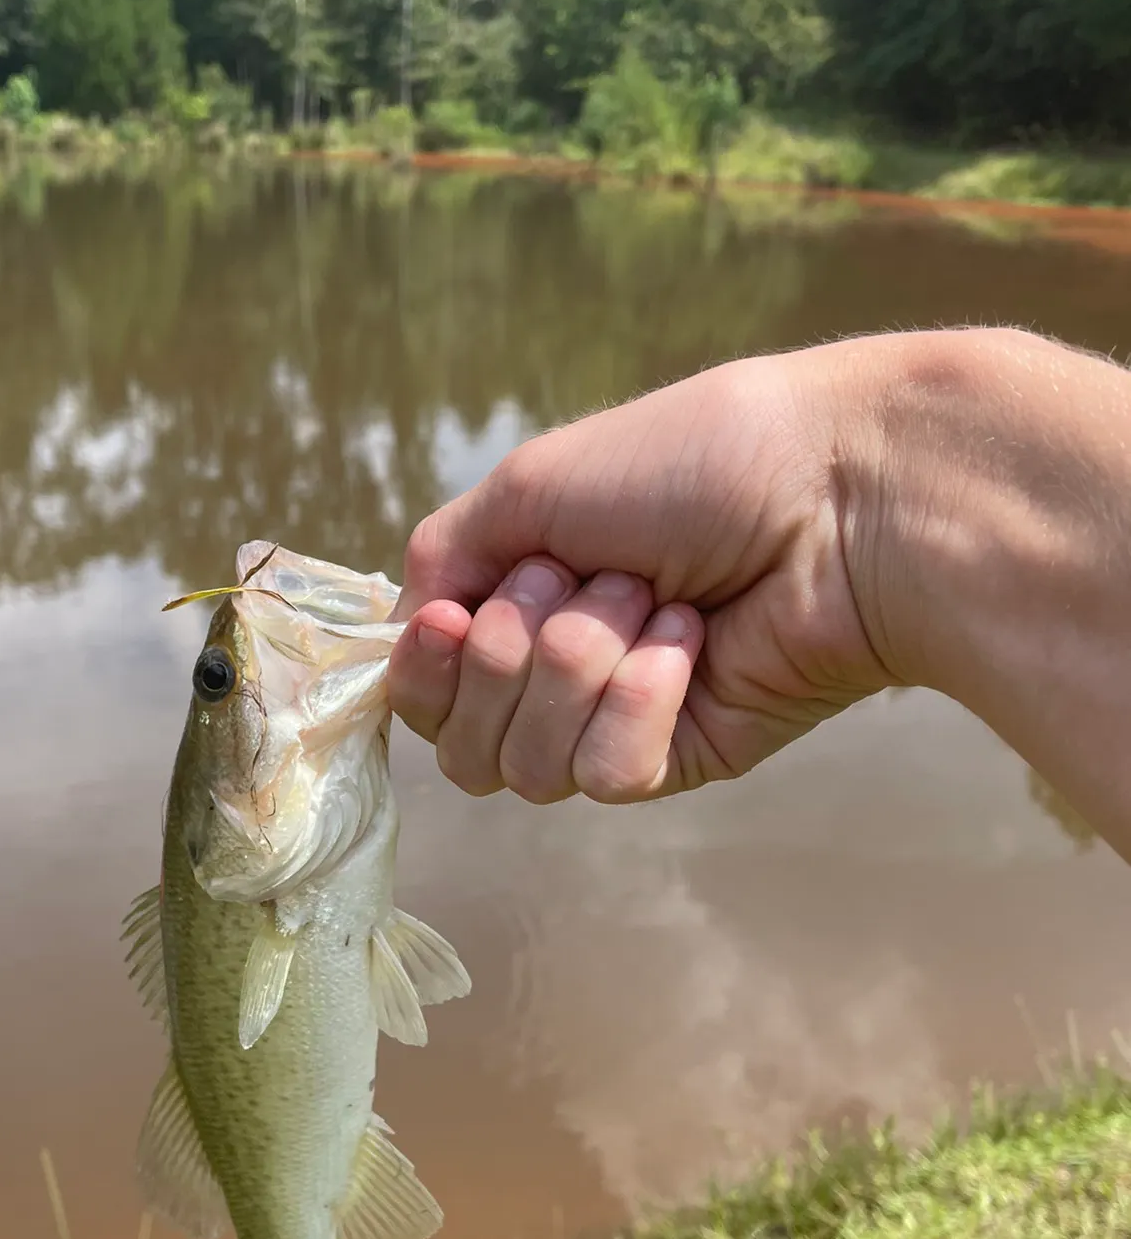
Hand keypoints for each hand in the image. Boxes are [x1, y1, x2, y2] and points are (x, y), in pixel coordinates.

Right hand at [387, 333, 906, 803]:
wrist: (831, 493)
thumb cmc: (686, 465)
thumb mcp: (528, 486)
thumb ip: (441, 563)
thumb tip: (408, 632)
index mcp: (511, 601)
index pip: (421, 691)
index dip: (424, 670)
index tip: (455, 617)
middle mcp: (551, 669)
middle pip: (462, 743)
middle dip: (514, 652)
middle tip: (592, 576)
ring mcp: (612, 720)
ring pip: (527, 765)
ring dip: (583, 662)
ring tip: (655, 599)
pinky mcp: (678, 760)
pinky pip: (609, 773)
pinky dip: (642, 698)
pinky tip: (693, 642)